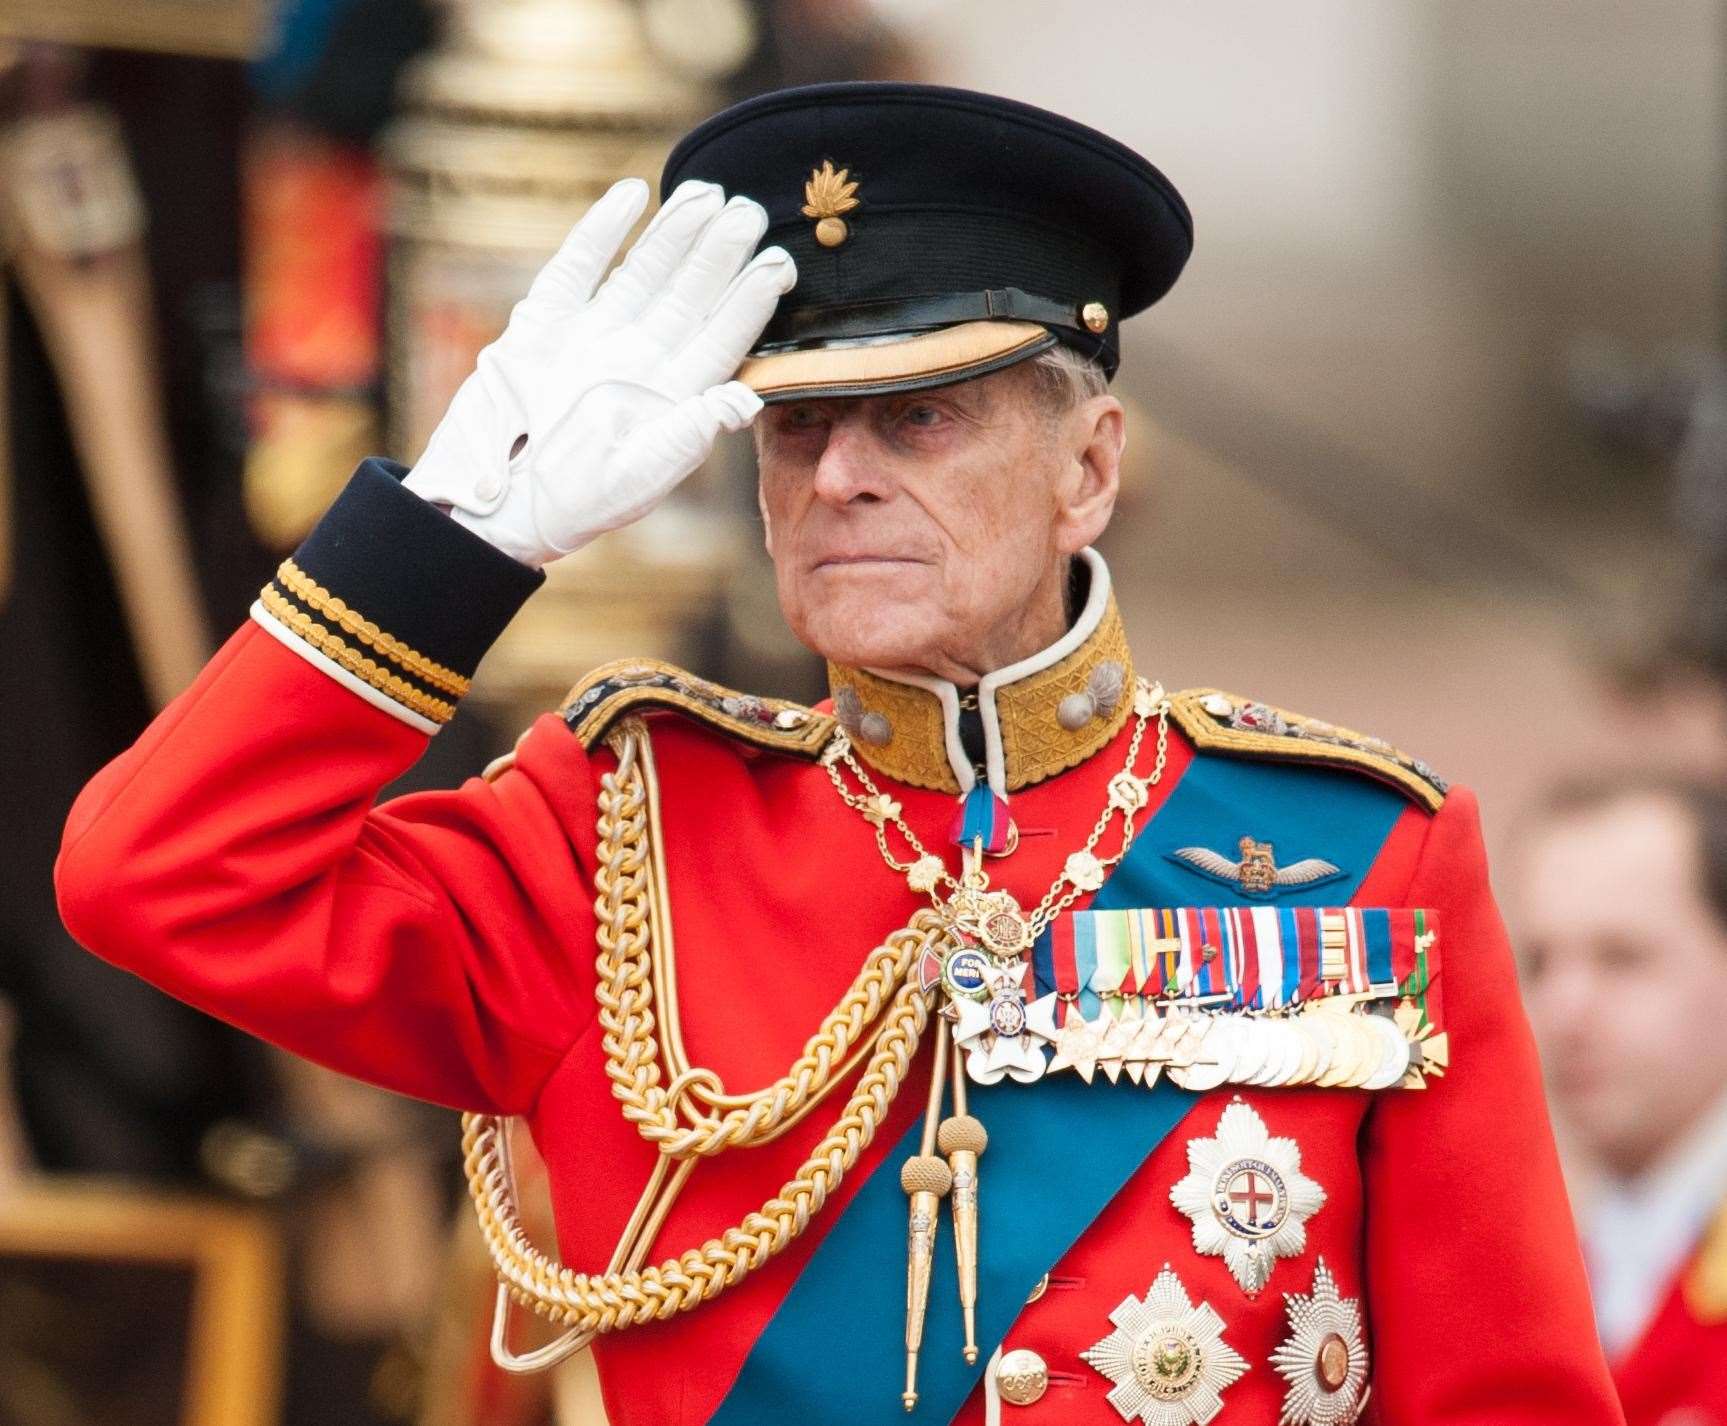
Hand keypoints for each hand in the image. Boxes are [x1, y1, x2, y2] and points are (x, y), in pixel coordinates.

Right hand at [404, 178, 795, 566]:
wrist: (492, 504)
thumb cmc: (572, 502)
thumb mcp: (637, 478)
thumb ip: (687, 435)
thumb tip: (743, 400)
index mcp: (669, 398)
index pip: (721, 338)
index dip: (750, 301)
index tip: (780, 263)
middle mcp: (637, 361)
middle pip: (689, 295)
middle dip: (719, 252)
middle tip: (750, 209)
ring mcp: (591, 337)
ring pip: (642, 271)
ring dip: (674, 232)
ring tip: (706, 193)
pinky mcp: (543, 323)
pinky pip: (578, 266)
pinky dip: (602, 230)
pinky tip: (631, 194)